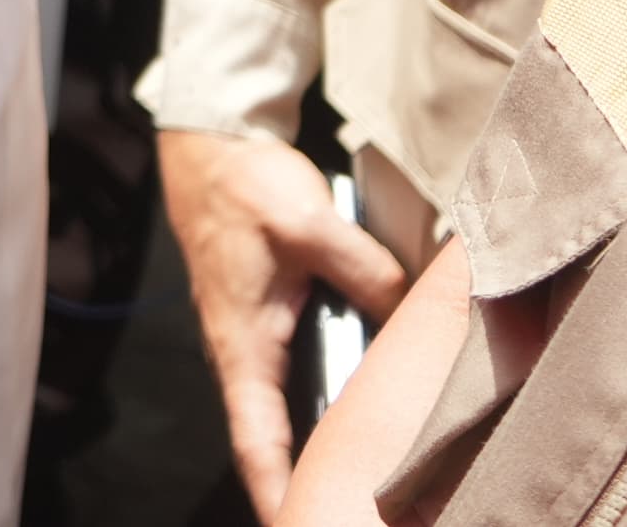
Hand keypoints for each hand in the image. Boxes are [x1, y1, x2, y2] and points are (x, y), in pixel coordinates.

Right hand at [162, 128, 413, 523]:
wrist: (209, 139)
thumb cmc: (241, 184)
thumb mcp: (308, 224)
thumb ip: (366, 271)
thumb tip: (417, 311)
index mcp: (243, 341)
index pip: (257, 437)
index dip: (275, 489)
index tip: (293, 525)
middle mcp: (247, 346)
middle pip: (278, 433)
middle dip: (310, 476)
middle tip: (354, 506)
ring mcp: (259, 328)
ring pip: (296, 399)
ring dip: (327, 433)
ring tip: (374, 469)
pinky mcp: (273, 308)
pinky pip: (306, 363)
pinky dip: (339, 386)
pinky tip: (379, 386)